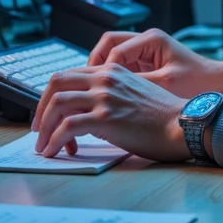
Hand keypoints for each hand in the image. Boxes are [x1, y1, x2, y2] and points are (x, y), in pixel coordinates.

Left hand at [31, 62, 189, 161]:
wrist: (183, 124)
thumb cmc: (164, 116)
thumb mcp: (134, 94)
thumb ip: (110, 95)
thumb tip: (88, 114)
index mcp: (111, 71)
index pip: (68, 75)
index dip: (52, 96)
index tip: (48, 115)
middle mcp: (105, 79)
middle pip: (56, 84)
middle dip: (41, 107)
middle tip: (39, 129)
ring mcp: (104, 97)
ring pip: (57, 104)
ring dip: (44, 127)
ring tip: (44, 145)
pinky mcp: (105, 117)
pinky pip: (67, 126)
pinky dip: (55, 140)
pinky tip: (56, 151)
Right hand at [87, 27, 222, 99]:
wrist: (218, 85)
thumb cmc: (197, 83)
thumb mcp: (165, 85)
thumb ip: (137, 84)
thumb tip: (108, 92)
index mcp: (152, 40)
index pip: (114, 48)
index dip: (102, 69)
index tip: (95, 88)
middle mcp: (146, 41)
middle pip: (108, 45)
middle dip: (95, 64)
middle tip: (87, 85)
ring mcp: (145, 51)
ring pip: (112, 54)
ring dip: (102, 71)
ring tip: (95, 91)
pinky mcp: (146, 63)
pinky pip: (121, 66)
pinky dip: (112, 78)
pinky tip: (108, 95)